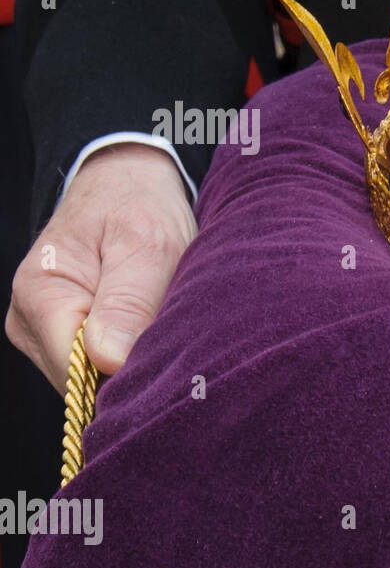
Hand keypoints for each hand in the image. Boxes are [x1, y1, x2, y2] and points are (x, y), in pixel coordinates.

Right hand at [6, 143, 195, 388]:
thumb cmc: (138, 206)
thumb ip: (129, 301)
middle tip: (181, 348)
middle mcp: (30, 322)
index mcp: (40, 296)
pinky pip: (99, 367)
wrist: (126, 184)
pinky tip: (153, 335)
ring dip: (134, 365)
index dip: (125, 379)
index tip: (170, 367)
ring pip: (93, 379)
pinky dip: (131, 357)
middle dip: (132, 374)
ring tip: (167, 332)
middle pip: (84, 383)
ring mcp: (45, 334)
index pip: (77, 373)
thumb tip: (109, 361)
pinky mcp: (66, 339)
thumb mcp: (147, 243)